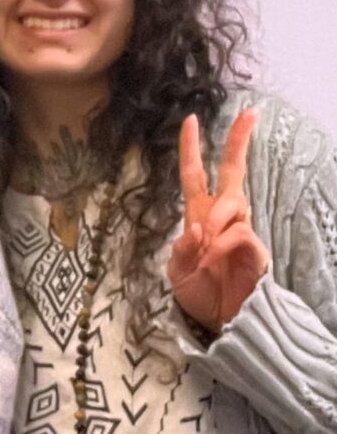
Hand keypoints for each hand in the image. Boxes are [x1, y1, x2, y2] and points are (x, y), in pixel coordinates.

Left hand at [168, 109, 269, 331]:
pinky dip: (220, 244)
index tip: (191, 120)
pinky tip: (212, 259)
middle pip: (233, 171)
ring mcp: (241, 229)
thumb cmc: (198, 292)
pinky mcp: (255, 247)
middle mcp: (222, 216)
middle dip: (239, 142)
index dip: (191, 148)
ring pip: (232, 204)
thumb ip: (182, 248)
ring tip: (202, 247)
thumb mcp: (177, 270)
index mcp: (199, 215)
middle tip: (249, 113)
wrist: (219, 321)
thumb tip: (195, 228)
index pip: (194, 174)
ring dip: (213, 221)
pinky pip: (238, 233)